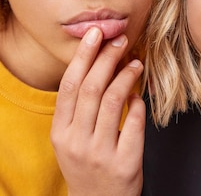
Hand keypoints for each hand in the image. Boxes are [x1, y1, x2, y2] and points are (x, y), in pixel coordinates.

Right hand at [51, 27, 144, 195]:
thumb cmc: (86, 165)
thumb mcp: (70, 139)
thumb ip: (79, 108)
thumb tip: (98, 64)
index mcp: (60, 133)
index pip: (70, 86)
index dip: (82, 56)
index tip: (95, 34)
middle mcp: (76, 142)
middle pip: (92, 88)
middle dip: (107, 58)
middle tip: (120, 41)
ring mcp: (100, 154)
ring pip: (113, 101)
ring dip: (126, 76)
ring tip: (135, 63)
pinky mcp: (125, 164)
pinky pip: (135, 122)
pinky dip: (139, 103)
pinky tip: (140, 94)